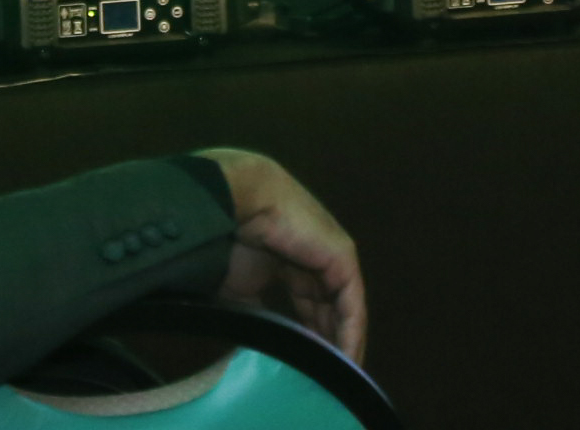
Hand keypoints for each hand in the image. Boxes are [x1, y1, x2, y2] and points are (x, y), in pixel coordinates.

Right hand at [200, 147, 366, 360]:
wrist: (233, 200)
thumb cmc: (228, 238)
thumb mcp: (240, 288)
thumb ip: (255, 315)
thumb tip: (258, 346)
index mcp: (291, 257)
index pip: (308, 301)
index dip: (309, 333)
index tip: (308, 366)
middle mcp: (316, 254)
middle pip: (329, 306)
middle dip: (329, 340)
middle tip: (329, 378)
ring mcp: (331, 253)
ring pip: (344, 306)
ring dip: (342, 341)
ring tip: (341, 375)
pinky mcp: (341, 255)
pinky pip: (351, 301)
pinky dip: (351, 330)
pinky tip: (348, 357)